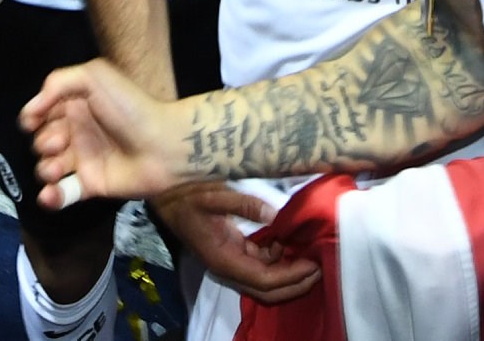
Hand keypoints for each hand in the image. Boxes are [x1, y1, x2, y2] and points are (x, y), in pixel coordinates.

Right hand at [22, 58, 192, 206]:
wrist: (163, 144)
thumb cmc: (130, 107)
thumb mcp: (94, 76)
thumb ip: (57, 82)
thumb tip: (31, 110)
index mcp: (77, 105)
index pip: (41, 113)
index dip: (32, 118)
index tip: (32, 122)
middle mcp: (78, 132)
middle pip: (42, 141)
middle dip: (43, 143)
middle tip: (61, 142)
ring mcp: (84, 159)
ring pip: (48, 167)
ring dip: (45, 168)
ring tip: (57, 167)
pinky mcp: (92, 184)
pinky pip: (63, 194)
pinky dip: (51, 196)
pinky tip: (50, 193)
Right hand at [155, 186, 319, 304]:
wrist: (163, 193)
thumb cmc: (185, 191)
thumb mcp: (213, 192)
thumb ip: (244, 205)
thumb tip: (275, 215)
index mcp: (223, 258)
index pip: (264, 280)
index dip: (291, 276)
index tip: (314, 263)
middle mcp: (227, 267)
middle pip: (266, 291)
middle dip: (295, 284)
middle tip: (320, 267)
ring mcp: (228, 261)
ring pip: (263, 281)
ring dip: (288, 274)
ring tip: (310, 255)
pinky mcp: (230, 252)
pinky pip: (258, 265)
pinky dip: (276, 260)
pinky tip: (287, 244)